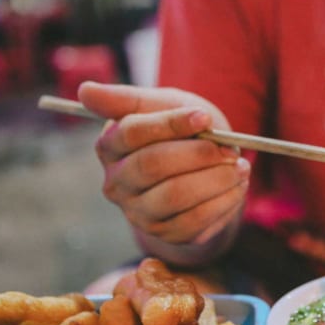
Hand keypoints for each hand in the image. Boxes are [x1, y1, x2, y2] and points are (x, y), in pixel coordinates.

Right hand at [78, 82, 250, 249]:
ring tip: (240, 167)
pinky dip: (223, 201)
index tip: (204, 117)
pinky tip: (237, 187)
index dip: (170, 124)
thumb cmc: (181, 132)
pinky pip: (195, 220)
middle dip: (197, 155)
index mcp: (110, 146)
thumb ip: (127, 99)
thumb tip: (85, 91)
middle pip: (152, 166)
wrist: (204, 170)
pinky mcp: (165, 234)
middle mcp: (116, 183)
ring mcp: (138, 213)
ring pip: (176, 195)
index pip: (132, 133)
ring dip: (216, 179)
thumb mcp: (163, 105)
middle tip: (230, 149)